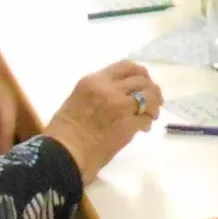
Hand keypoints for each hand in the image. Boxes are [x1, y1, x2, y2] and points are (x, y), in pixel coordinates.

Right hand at [43, 60, 161, 182]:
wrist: (64, 152)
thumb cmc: (65, 131)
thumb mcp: (78, 99)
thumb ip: (99, 92)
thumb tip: (119, 95)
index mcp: (95, 80)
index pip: (126, 66)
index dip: (140, 73)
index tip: (144, 80)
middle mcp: (109, 89)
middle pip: (141, 80)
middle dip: (151, 89)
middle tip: (154, 100)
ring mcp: (120, 106)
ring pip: (148, 97)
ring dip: (153, 105)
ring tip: (152, 114)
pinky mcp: (127, 124)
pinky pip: (146, 117)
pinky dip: (148, 121)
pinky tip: (144, 127)